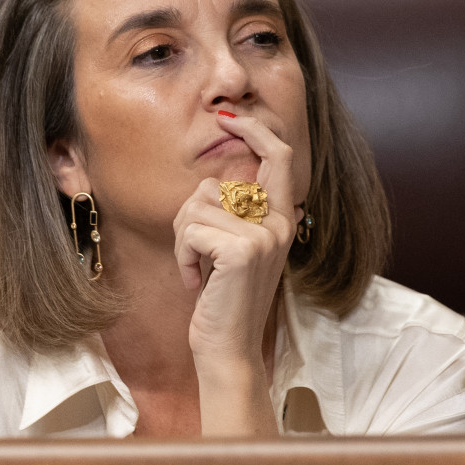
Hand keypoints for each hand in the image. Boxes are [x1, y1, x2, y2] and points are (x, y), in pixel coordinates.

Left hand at [172, 113, 301, 434]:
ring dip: (183, 242)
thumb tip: (212, 181)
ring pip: (195, 207)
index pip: (278, 154)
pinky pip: (191, 230)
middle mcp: (279, 222)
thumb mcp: (236, 248)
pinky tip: (196, 281)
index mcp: (282, 218)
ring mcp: (264, 236)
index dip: (253, 128)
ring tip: (199, 271)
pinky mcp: (242, 250)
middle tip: (194, 253)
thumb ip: (235, 213)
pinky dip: (183, 257)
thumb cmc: (224, 299)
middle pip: (215, 184)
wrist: (228, 348)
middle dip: (189, 217)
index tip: (227, 116)